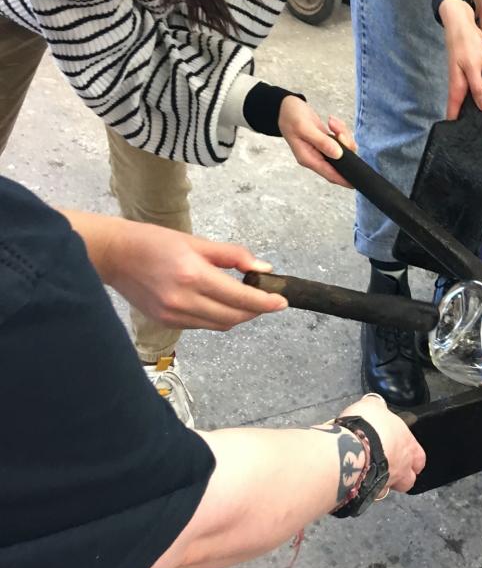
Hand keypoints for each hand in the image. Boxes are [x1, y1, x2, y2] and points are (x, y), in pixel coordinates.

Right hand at [104, 221, 286, 329]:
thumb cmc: (154, 242)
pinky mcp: (166, 322)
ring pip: (220, 324)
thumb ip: (233, 256)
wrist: (113, 255)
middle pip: (234, 317)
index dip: (265, 303)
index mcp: (193, 275)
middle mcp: (183, 300)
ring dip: (238, 316)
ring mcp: (173, 315)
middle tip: (267, 300)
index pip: (240, 297)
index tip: (282, 302)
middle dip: (255, 311)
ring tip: (247, 301)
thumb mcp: (197, 242)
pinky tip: (221, 303)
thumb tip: (263, 268)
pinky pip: (203, 325)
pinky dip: (218, 317)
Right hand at [278, 97, 356, 185]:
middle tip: (341, 133)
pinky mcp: (327, 142)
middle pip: (340, 162)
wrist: (286, 106)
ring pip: (344, 150)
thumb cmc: (291, 116)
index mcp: (308, 158)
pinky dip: (341, 131)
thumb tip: (338, 155)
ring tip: (333, 123)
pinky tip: (332, 122)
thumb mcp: (304, 127)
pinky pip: (342, 141)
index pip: (330, 174)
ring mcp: (322, 150)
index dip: (344, 179)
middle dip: (347, 148)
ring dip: (344, 135)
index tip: (357, 181)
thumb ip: (321, 142)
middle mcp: (316, 157)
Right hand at [338, 394, 425, 493]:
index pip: (419, 457)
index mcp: (408, 445)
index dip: (415, 458)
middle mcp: (401, 467)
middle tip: (389, 467)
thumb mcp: (372, 406)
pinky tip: (355, 480)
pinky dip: (363, 488)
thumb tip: (375, 405)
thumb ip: (376, 407)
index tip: (409, 457)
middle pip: (409, 479)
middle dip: (402, 475)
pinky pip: (369, 494)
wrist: (350, 447)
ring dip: (382, 482)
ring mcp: (386, 482)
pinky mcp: (368, 493)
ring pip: (389, 488)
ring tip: (369, 473)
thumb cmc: (367, 426)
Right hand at [439, 0, 481, 122]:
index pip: (456, 118)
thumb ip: (478, 88)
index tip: (481, 130)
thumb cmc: (464, 45)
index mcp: (458, 92)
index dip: (466, 128)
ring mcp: (476, 85)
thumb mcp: (472, 67)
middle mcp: (466, 92)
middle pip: (479, 114)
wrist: (466, 26)